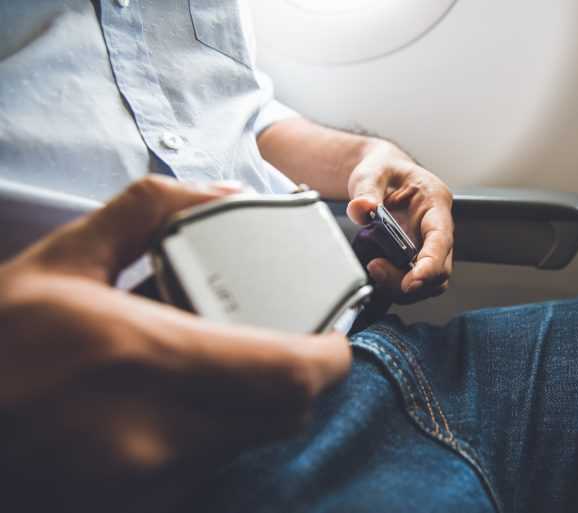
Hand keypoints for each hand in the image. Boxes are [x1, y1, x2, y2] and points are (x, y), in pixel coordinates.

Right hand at [0, 176, 350, 511]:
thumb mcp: (62, 260)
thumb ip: (150, 212)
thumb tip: (225, 192)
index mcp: (140, 356)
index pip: (287, 373)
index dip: (329, 356)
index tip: (332, 334)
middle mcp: (154, 434)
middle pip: (285, 414)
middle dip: (302, 377)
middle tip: (291, 341)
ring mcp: (148, 484)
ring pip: (253, 441)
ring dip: (261, 402)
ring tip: (228, 362)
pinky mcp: (139, 508)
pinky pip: (213, 468)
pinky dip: (220, 432)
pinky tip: (184, 401)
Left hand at [346, 141, 453, 303]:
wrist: (381, 174)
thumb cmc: (384, 170)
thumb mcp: (372, 172)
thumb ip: (366, 190)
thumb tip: (361, 208)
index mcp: (435, 202)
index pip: (441, 239)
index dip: (430, 265)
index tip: (412, 281)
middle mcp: (437, 227)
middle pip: (440, 269)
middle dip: (412, 281)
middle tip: (377, 269)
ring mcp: (427, 244)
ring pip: (430, 281)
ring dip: (403, 286)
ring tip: (374, 269)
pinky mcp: (415, 256)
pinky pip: (414, 279)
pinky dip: (397, 284)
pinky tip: (378, 273)